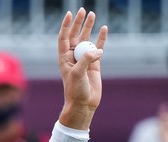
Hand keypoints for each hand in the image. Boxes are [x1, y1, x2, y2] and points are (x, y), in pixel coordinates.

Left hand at [57, 9, 107, 130]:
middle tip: (84, 10)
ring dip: (89, 27)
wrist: (84, 104)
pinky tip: (104, 29)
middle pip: (75, 35)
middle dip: (79, 23)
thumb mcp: (78, 74)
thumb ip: (86, 60)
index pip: (63, 38)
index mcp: (64, 58)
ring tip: (93, 15)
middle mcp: (73, 56)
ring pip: (87, 39)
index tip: (70, 14)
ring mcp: (84, 59)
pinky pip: (98, 47)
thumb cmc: (75, 91)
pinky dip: (101, 38)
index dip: (66, 26)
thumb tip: (98, 50)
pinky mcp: (94, 64)